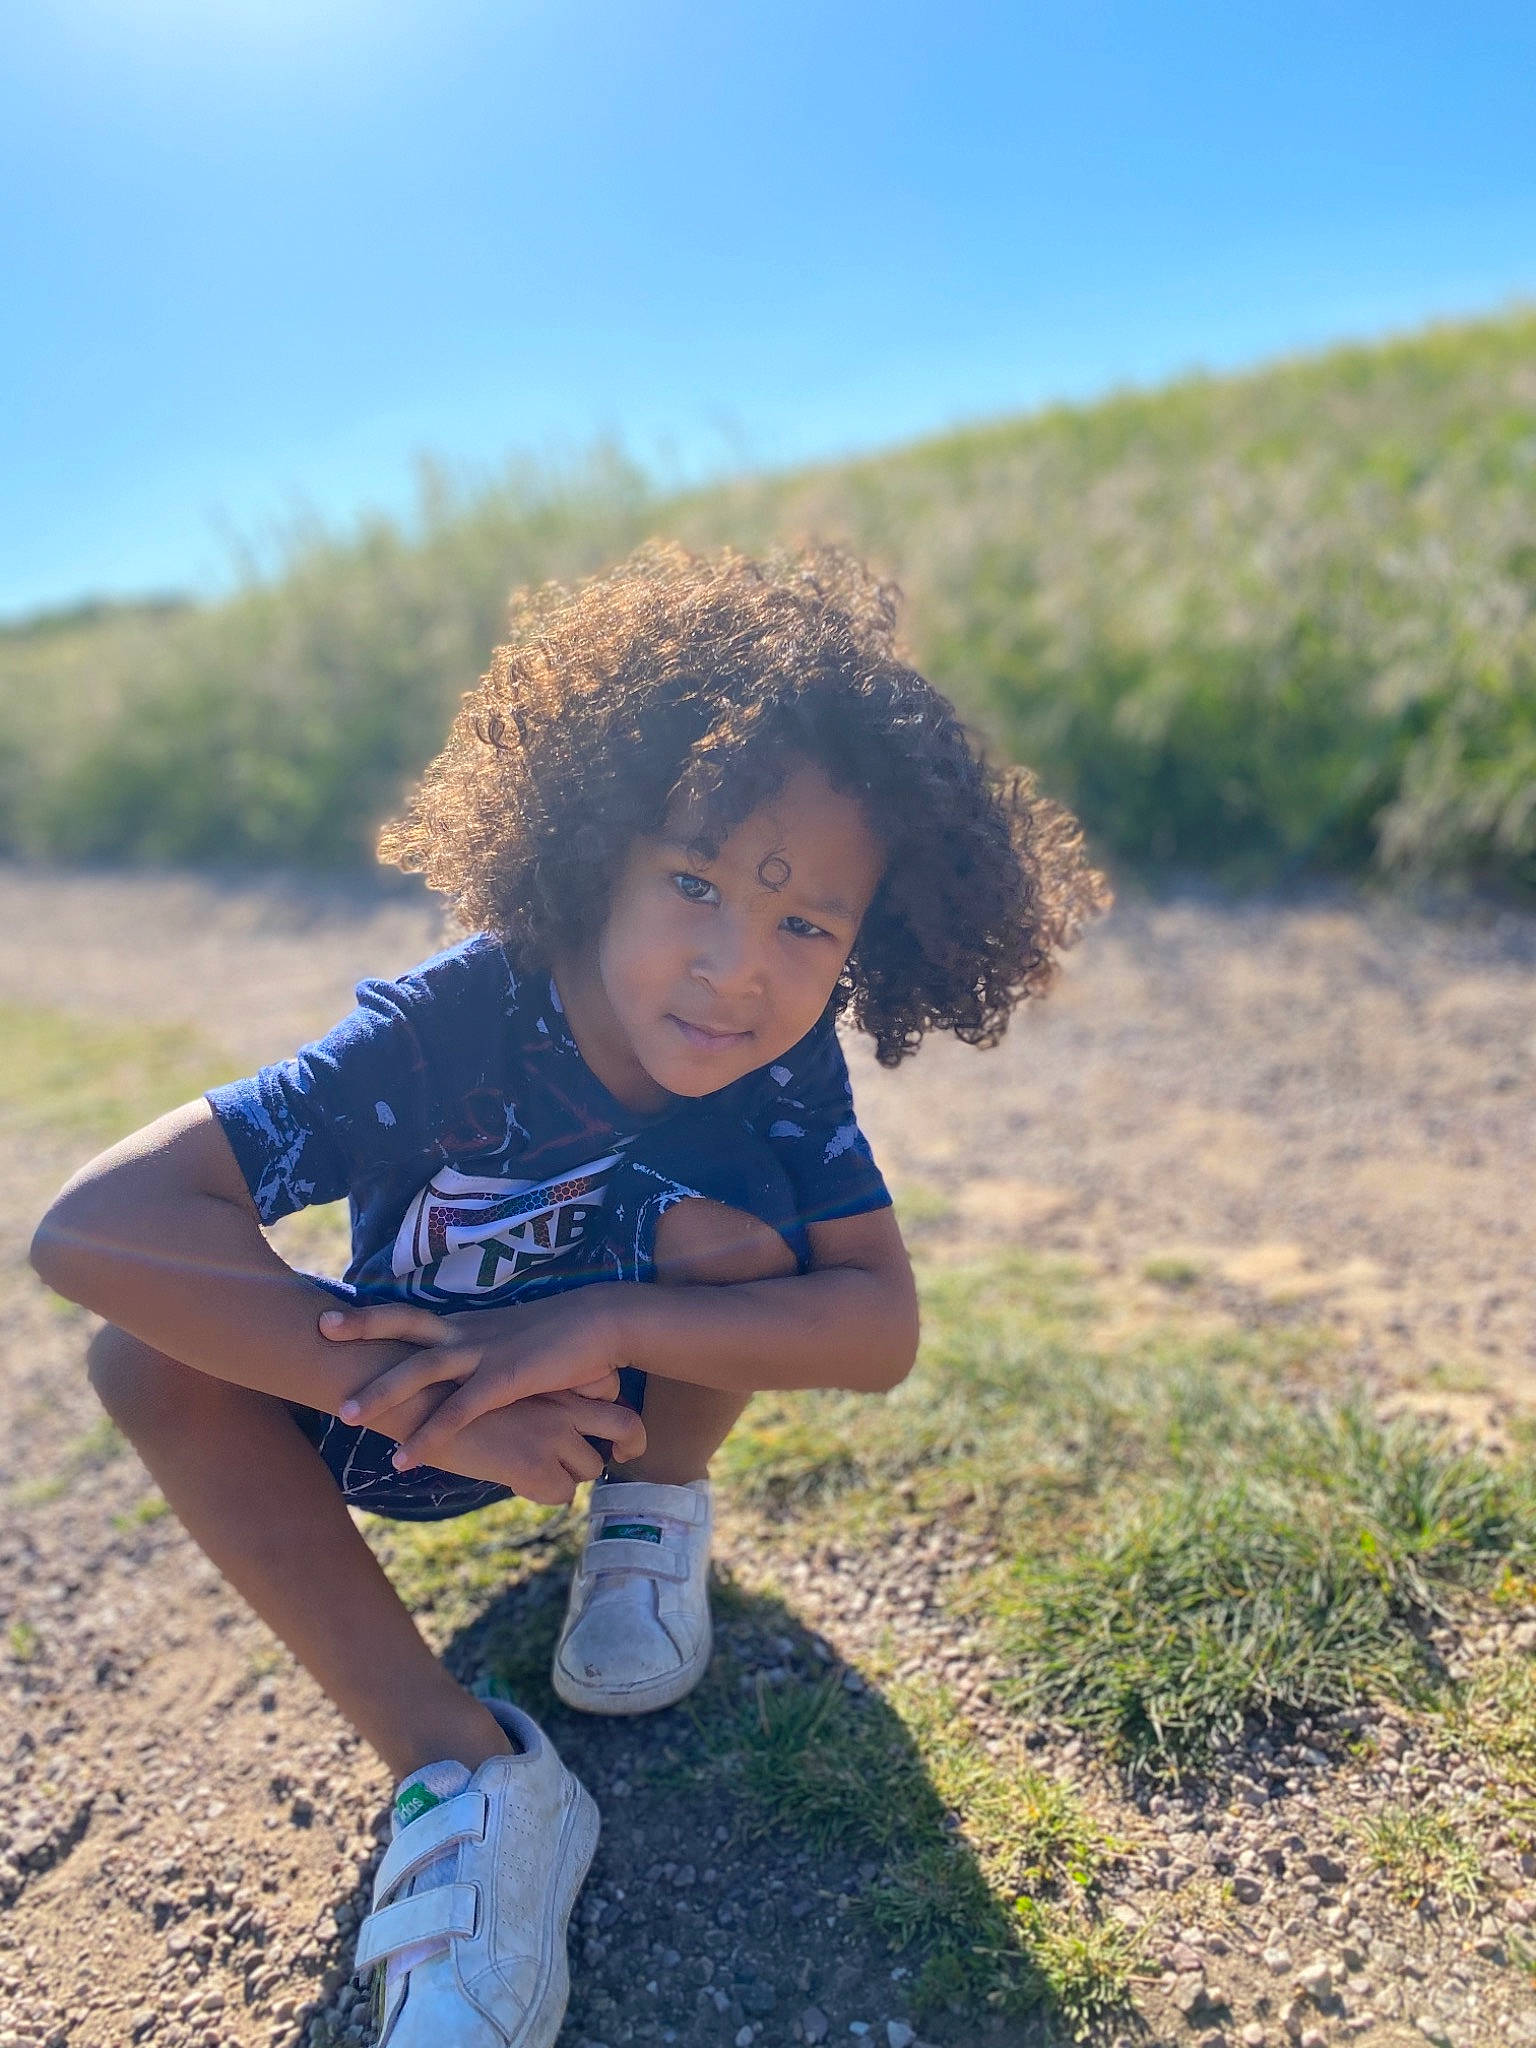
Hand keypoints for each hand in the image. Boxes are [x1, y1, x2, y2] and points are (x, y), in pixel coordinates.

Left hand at [318, 1291, 632, 1470]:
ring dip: (381, 1392)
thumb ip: (484, 1358)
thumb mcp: (513, 1343)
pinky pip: (457, 1411)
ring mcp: (484, 1353)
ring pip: (421, 1369)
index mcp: (468, 1323)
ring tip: (346, 1415)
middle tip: (320, 1331)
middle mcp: (468, 1332)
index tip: (334, 1316)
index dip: (372, 1314)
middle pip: (405, 1323)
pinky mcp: (504, 1379)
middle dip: (362, 1327)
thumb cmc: (562, 1337)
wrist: (602, 1323)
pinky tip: (405, 1459)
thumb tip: (468, 1374)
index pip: (411, 1313)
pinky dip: (428, 1436)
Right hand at [423, 1389, 646, 1502]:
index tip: (619, 1444)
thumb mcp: (510, 1386)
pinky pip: (561, 1493)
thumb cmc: (456, 1395)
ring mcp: (553, 1435)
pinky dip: (542, 1492)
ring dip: (567, 1475)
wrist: (421, 1401)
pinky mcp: (534, 1464)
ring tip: (533, 1468)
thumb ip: (540, 1401)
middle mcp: (566, 1406)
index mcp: (559, 1383)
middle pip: (626, 1429)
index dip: (626, 1427)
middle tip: (612, 1459)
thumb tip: (557, 1423)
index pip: (618, 1400)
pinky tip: (514, 1478)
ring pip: (590, 1469)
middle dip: (620, 1450)